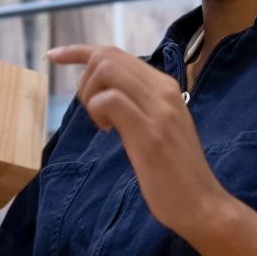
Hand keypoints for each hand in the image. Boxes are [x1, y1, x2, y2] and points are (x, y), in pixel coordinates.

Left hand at [47, 44, 231, 240]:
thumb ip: (139, 106)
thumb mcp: (159, 127)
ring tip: (102, 124)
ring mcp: (158, 109)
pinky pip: (109, 100)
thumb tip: (108, 95)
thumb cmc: (176, 172)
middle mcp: (164, 90)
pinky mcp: (149, 132)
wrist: (202, 204)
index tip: (54, 57)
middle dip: (85, 80)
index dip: (80, 51)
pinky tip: (108, 131)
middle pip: (108, 56)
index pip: (116, 53)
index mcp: (165, 87)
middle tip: (92, 113)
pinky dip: (97, 110)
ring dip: (90, 94)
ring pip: (106, 70)